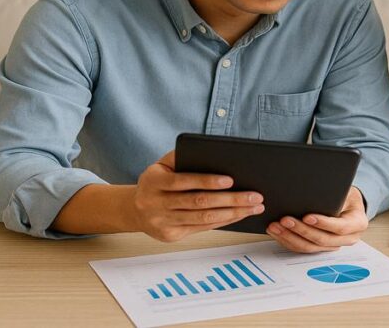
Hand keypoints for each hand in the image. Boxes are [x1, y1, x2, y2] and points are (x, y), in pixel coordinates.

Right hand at [131, 150, 264, 241]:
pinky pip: (202, 228)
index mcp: (153, 182)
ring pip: (203, 219)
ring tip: (254, 206)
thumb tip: (215, 153)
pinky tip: (240, 215)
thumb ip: (182, 157)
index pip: (183, 181)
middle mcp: (155, 204)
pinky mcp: (171, 236)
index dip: (207, 181)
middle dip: (230, 199)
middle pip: (198, 203)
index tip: (231, 180)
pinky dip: (224, 221)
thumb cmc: (156, 181)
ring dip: (233, 213)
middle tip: (254, 196)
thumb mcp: (162, 165)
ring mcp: (163, 222)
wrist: (134, 210)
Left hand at [266, 186, 367, 252]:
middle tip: (286, 220)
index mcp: (357, 224)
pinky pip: (303, 248)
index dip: (323, 223)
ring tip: (277, 226)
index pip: (339, 227)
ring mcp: (333, 245)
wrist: (349, 205)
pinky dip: (288, 241)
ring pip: (310, 247)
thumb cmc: (347, 196)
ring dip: (291, 237)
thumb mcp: (347, 191)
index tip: (307, 217)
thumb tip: (317, 195)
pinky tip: (278, 232)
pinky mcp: (320, 248)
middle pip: (322, 240)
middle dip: (301, 230)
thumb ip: (336, 195)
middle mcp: (347, 239)